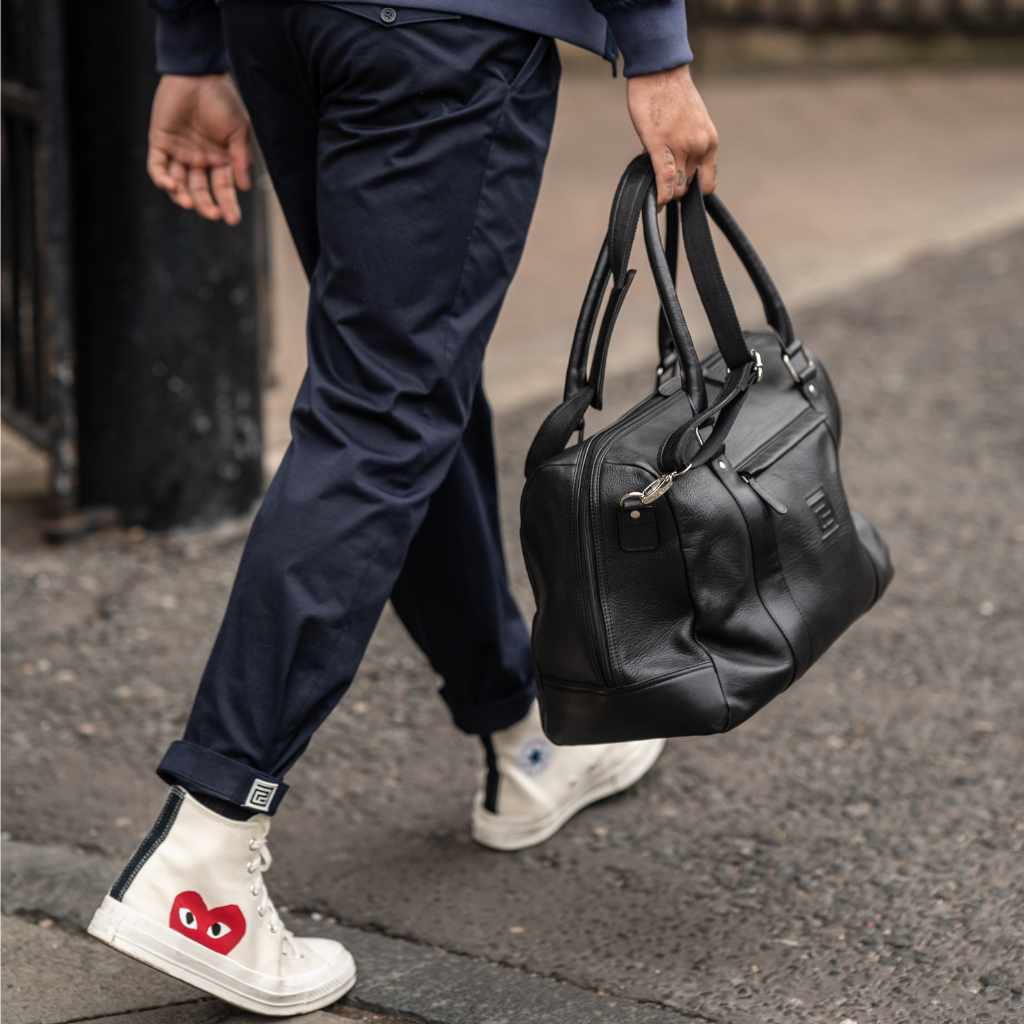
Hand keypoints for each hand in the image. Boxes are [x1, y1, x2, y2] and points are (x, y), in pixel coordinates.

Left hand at [147, 74, 251, 224]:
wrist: (198, 73)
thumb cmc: (222, 100)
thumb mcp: (239, 131)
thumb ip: (241, 159)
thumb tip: (245, 188)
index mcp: (219, 160)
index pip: (223, 189)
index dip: (228, 205)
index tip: (232, 219)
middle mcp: (199, 160)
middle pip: (200, 191)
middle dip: (206, 205)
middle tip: (212, 214)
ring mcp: (178, 152)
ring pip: (178, 184)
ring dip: (182, 196)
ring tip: (188, 202)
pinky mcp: (160, 142)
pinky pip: (157, 167)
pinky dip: (162, 179)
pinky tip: (171, 185)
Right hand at [627, 65, 717, 204]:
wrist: (661, 70)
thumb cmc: (671, 94)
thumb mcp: (691, 124)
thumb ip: (686, 147)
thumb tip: (673, 165)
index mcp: (709, 142)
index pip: (707, 183)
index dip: (694, 191)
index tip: (682, 189)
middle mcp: (699, 147)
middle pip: (688, 187)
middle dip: (676, 189)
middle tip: (663, 181)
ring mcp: (680, 147)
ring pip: (676, 188)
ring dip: (666, 191)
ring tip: (657, 185)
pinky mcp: (659, 144)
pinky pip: (664, 179)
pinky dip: (661, 195)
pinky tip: (657, 203)